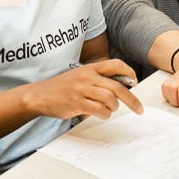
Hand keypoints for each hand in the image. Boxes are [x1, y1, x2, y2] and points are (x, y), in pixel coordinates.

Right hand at [26, 60, 142, 120]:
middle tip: (139, 108)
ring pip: (110, 99)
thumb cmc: (63, 87)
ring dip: (114, 107)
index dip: (129, 73)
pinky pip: (99, 110)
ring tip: (109, 109)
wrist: (40, 95)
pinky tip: (101, 114)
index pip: (115, 64)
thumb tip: (122, 85)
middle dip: (132, 99)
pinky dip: (104, 114)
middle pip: (117, 86)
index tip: (135, 83)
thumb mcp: (80, 76)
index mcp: (90, 68)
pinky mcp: (77, 103)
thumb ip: (98, 79)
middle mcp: (87, 77)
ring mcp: (82, 90)